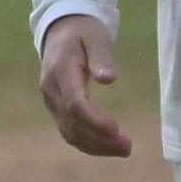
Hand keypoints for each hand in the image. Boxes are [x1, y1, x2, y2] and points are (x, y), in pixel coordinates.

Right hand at [38, 14, 131, 157]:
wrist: (62, 31)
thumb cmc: (84, 32)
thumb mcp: (96, 37)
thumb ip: (102, 57)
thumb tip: (109, 79)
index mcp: (60, 73)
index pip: (76, 104)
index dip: (95, 121)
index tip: (117, 130)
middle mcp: (51, 91)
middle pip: (73, 123)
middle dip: (100, 139)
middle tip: (128, 148)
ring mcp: (52, 101)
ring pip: (69, 132)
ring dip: (95, 146)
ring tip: (124, 150)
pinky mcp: (57, 107)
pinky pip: (69, 131)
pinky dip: (88, 142)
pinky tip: (108, 147)